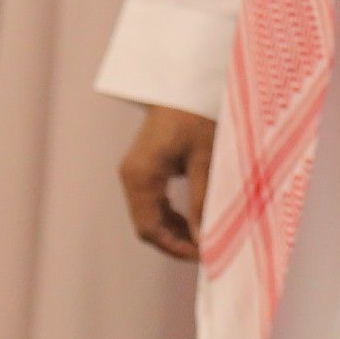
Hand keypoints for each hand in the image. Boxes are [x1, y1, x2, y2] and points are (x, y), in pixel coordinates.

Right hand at [119, 105, 216, 261]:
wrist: (185, 84)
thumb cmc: (196, 113)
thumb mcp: (205, 156)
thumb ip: (201, 197)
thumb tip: (203, 236)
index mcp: (141, 176)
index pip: (149, 228)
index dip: (174, 246)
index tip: (202, 254)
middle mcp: (132, 177)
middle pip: (147, 225)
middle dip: (176, 241)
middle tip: (207, 249)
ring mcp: (135, 173)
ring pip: (150, 216)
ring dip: (174, 230)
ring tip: (205, 237)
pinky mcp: (144, 168)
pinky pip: (153, 202)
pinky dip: (171, 215)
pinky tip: (194, 219)